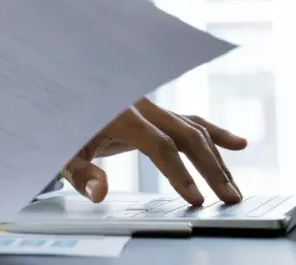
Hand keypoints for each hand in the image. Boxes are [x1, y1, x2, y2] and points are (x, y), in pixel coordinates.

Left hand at [62, 98, 247, 205]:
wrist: (55, 97)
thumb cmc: (57, 127)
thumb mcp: (60, 153)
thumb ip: (80, 173)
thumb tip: (99, 193)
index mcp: (118, 112)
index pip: (159, 144)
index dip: (179, 172)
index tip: (196, 198)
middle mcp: (139, 104)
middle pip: (185, 133)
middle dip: (211, 167)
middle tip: (229, 198)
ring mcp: (149, 106)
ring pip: (192, 128)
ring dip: (216, 158)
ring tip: (234, 189)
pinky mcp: (153, 113)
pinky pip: (187, 120)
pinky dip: (213, 132)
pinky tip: (239, 144)